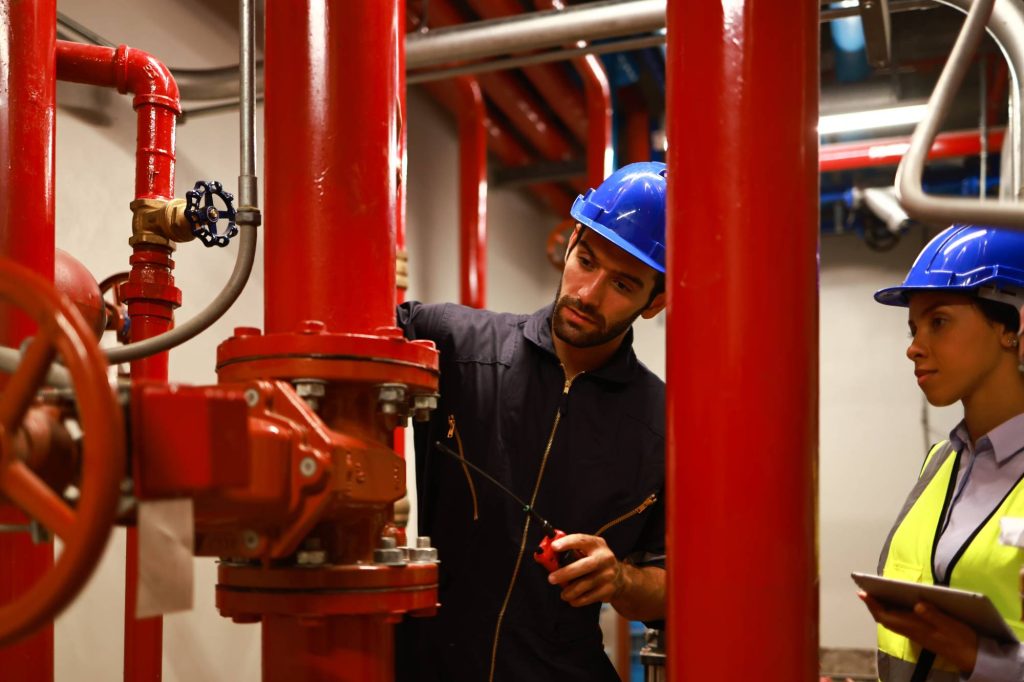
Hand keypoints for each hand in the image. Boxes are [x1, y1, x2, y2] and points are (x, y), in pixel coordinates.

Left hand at [546, 534, 623, 607]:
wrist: (620, 578)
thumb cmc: (595, 562)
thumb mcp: (587, 551)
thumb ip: (571, 552)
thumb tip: (546, 556)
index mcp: (597, 544)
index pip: (581, 540)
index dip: (567, 542)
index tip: (554, 547)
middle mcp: (605, 557)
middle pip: (584, 565)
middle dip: (566, 573)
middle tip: (551, 579)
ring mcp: (608, 574)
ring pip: (586, 584)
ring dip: (570, 591)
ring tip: (563, 594)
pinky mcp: (609, 589)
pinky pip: (590, 596)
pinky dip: (578, 600)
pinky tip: (572, 600)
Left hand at [858, 591, 978, 673]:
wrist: (972, 657)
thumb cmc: (962, 639)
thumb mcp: (950, 624)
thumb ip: (933, 615)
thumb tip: (917, 604)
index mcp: (915, 627)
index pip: (886, 616)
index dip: (873, 605)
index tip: (863, 593)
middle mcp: (911, 631)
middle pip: (885, 618)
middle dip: (873, 605)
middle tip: (865, 591)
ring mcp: (916, 633)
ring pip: (892, 621)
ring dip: (882, 608)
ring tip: (876, 594)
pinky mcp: (921, 633)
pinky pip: (900, 622)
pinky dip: (893, 612)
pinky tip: (896, 604)